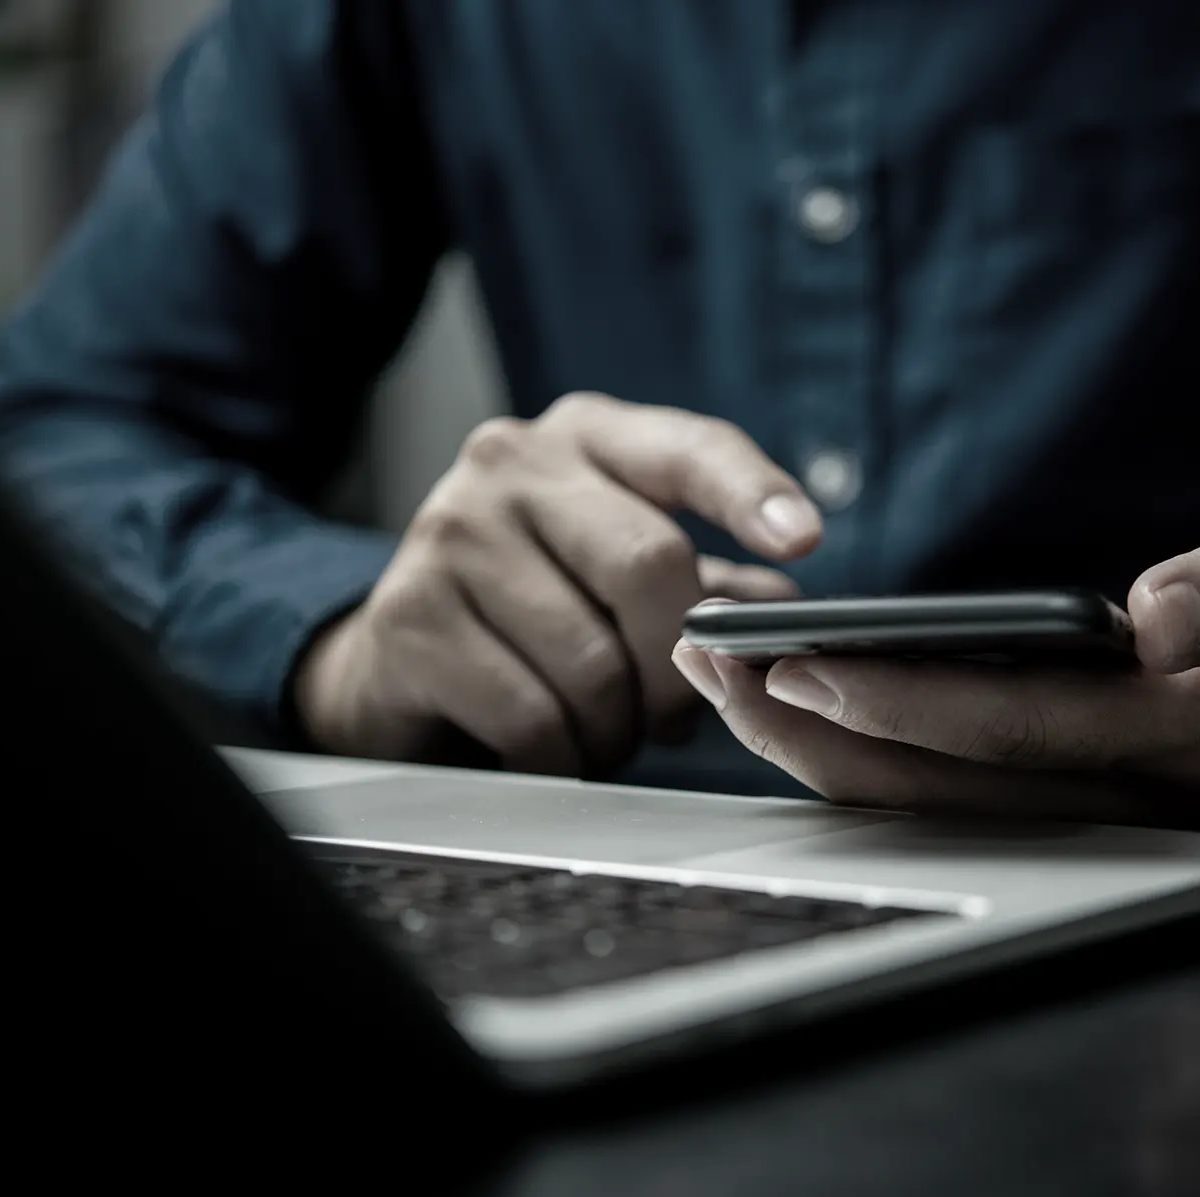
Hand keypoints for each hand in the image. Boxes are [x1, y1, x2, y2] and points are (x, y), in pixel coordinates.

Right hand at [296, 392, 819, 773]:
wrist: (396, 654)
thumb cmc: (534, 608)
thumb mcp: (621, 576)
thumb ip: (707, 584)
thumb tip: (783, 604)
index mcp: (588, 438)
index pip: (689, 449)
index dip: (751, 493)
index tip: (803, 539)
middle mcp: (513, 462)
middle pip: (648, 565)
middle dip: (679, 664)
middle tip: (673, 713)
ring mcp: (452, 531)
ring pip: (594, 661)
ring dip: (617, 726)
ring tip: (602, 729)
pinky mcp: (411, 616)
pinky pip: (533, 716)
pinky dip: (562, 755)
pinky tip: (550, 747)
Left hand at [673, 489, 1199, 820]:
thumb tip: (1148, 615)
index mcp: (1193, 728)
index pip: (1017, 723)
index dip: (900, 701)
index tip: (796, 664)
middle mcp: (1141, 786)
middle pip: (952, 783)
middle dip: (818, 733)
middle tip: (706, 669)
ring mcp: (1117, 800)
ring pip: (948, 801)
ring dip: (829, 751)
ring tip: (726, 685)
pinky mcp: (1102, 788)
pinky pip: (972, 790)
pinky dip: (880, 755)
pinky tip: (811, 711)